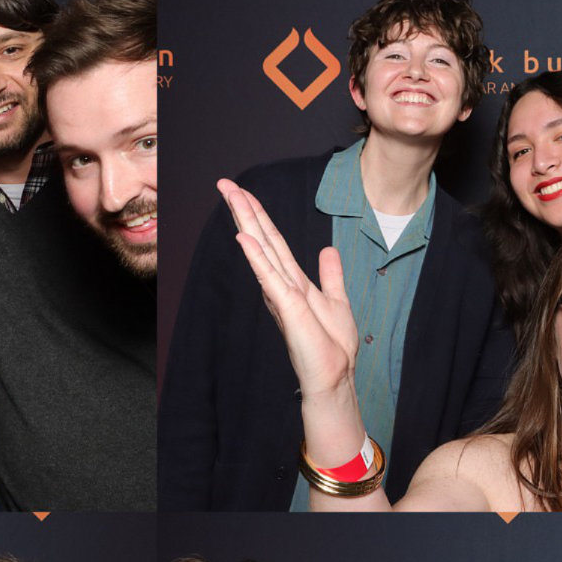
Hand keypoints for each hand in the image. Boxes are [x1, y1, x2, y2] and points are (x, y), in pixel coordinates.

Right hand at [217, 179, 357, 401]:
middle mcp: (281, 285)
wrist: (333, 378)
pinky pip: (268, 276)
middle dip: (244, 209)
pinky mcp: (286, 307)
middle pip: (261, 238)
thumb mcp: (337, 301)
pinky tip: (243, 237)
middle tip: (224, 183)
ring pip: (261, 250)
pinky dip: (256, 256)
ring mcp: (281, 295)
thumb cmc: (332, 347)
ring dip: (246, 221)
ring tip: (232, 197)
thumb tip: (328, 250)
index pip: (273, 241)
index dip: (259, 215)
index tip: (243, 192)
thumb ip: (330, 275)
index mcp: (292, 281)